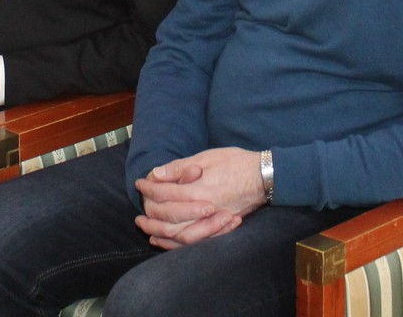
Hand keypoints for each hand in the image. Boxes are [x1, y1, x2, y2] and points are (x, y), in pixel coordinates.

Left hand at [133, 147, 264, 248]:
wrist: (263, 177)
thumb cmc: (235, 162)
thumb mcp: (206, 157)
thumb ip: (180, 167)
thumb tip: (156, 174)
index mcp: (198, 189)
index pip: (164, 193)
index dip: (149, 188)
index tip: (140, 183)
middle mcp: (203, 209)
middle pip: (167, 217)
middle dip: (150, 213)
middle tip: (138, 210)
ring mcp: (212, 222)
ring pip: (178, 235)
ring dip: (158, 232)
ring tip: (145, 227)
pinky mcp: (219, 229)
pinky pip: (193, 243)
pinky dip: (175, 244)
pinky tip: (164, 240)